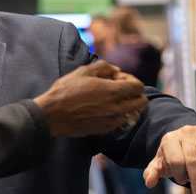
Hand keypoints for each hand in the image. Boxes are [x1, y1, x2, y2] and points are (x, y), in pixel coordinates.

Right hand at [33, 60, 147, 136]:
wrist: (53, 114)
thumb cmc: (66, 90)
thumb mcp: (83, 71)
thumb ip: (104, 66)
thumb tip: (116, 70)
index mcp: (113, 91)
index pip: (138, 86)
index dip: (130, 80)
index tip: (116, 79)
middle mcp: (117, 108)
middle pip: (142, 102)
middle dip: (134, 94)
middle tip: (118, 90)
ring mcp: (112, 121)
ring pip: (134, 115)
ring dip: (128, 107)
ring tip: (113, 102)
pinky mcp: (105, 130)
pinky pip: (120, 123)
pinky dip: (117, 116)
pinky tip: (103, 110)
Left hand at [143, 125, 195, 193]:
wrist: (184, 138)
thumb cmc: (173, 153)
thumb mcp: (160, 162)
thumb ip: (152, 172)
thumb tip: (148, 182)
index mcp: (169, 140)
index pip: (175, 161)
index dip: (179, 174)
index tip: (181, 180)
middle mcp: (184, 134)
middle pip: (192, 159)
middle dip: (194, 176)